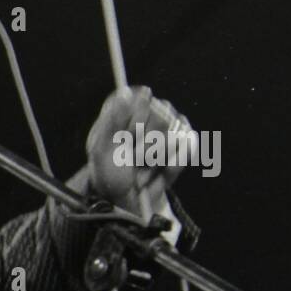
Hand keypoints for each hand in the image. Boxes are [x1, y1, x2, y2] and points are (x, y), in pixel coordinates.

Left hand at [84, 85, 194, 219]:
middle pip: (161, 118)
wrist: (128, 197)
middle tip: (132, 159)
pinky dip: (173, 164)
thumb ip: (112, 121)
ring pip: (173, 135)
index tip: (124, 140)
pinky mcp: (183, 139)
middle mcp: (147, 110)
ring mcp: (168, 123)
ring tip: (142, 167)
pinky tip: (161, 170)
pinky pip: (188, 146)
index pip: (141, 100)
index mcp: (122, 107)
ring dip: (156, 159)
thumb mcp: (101, 150)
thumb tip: (124, 92)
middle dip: (145, 146)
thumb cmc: (108, 172)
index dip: (135, 124)